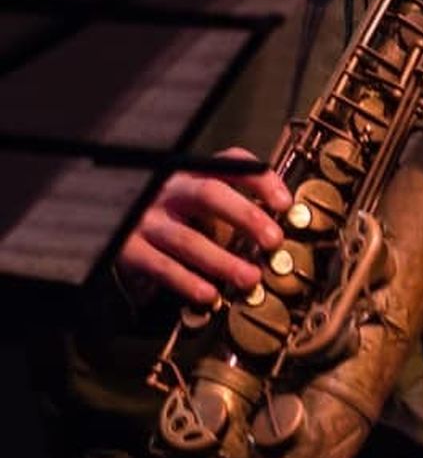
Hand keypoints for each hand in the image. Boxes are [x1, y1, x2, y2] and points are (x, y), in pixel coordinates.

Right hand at [114, 148, 292, 304]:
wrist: (102, 222)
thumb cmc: (164, 215)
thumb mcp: (192, 199)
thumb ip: (229, 206)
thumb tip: (275, 228)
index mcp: (190, 174)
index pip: (230, 164)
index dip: (261, 180)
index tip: (285, 203)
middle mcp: (167, 191)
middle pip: (210, 194)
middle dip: (246, 216)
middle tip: (273, 240)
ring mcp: (145, 218)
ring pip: (187, 238)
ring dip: (223, 260)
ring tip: (250, 278)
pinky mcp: (127, 249)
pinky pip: (160, 266)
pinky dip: (187, 281)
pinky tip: (209, 294)